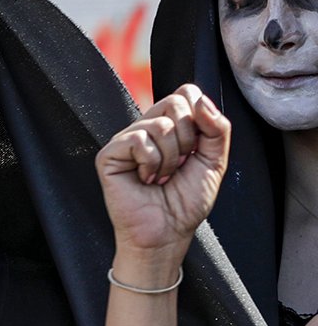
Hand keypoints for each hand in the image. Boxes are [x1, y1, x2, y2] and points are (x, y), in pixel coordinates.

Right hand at [96, 86, 229, 274]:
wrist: (168, 232)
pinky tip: (145, 179)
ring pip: (160, 123)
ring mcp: (126, 140)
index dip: (200, 117)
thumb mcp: (215, 160)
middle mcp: (146, 127)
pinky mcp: (109, 154)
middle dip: (188, 139)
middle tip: (178, 165)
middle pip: (175, 102)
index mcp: (171, 126)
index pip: (187, 93)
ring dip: (170, 157)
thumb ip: (217, 128)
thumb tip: (201, 101)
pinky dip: (151, 163)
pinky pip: (139, 139)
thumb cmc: (186, 202)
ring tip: (161, 177)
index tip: (196, 150)